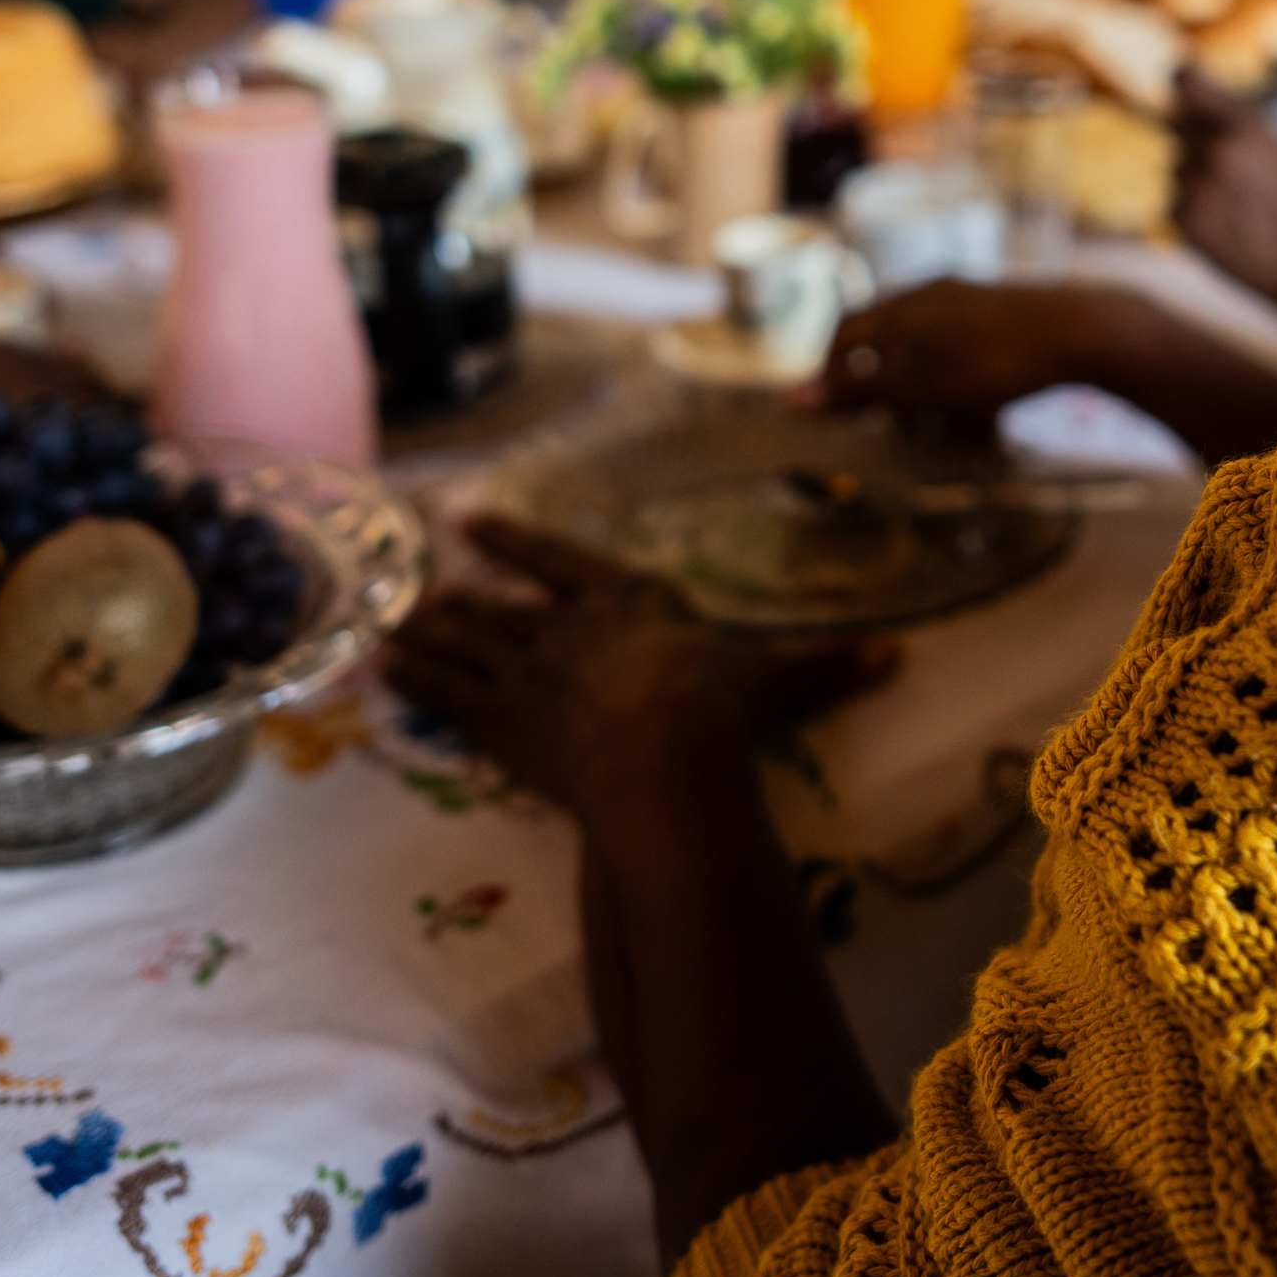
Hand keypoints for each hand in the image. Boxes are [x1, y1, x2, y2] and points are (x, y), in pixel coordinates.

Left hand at [387, 516, 897, 813]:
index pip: (563, 565)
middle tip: (412, 583)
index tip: (470, 523)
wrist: (666, 752)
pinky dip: (411, 684)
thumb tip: (898, 654)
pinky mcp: (503, 727)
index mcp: (627, 604)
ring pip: (459, 648)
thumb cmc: (722, 706)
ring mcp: (527, 676)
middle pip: (498, 609)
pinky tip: (378, 675)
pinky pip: (445, 699)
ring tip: (381, 623)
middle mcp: (566, 632)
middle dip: (456, 597)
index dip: (516, 544)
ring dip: (418, 635)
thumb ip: (827, 668)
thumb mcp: (778, 681)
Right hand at [816, 278, 1137, 438]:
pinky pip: (968, 351)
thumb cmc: (992, 361)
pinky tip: (985, 411)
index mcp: (903, 305)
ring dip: (927, 388)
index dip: (832, 373)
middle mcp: (932, 293)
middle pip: (888, 339)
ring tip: (943, 425)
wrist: (1081, 333)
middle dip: (886, 386)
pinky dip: (963, 383)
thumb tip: (792, 399)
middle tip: (897, 425)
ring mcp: (972, 300)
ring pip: (930, 347)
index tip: (838, 413)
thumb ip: (859, 391)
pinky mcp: (1007, 313)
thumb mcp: (918, 385)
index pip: (846, 331)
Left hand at [1171, 66, 1276, 309]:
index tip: (1181, 84)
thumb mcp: (1276, 149)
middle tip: (1237, 179)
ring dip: (1195, 185)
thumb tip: (1176, 95)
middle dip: (1197, 147)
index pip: (1184, 81)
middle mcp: (1216, 148)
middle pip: (1178, 130)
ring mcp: (1196, 185)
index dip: (1181, 83)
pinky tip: (1225, 229)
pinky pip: (1174, 204)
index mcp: (1245, 123)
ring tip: (1237, 209)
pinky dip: (1192, 215)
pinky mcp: (1183, 218)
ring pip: (1177, 171)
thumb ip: (1231, 122)